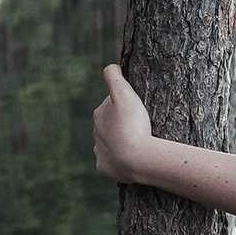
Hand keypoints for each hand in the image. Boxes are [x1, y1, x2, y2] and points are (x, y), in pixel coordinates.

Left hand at [92, 63, 155, 181]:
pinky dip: (119, 159)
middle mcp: (95, 133)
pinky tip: (131, 158)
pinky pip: (111, 161)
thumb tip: (111, 67)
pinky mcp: (105, 167)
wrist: (136, 159)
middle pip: (109, 123)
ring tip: (137, 143)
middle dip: (121, 123)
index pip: (111, 104)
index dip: (125, 104)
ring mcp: (99, 152)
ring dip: (120, 141)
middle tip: (140, 125)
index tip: (137, 108)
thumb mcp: (124, 93)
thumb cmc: (132, 124)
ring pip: (109, 143)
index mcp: (99, 114)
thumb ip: (114, 77)